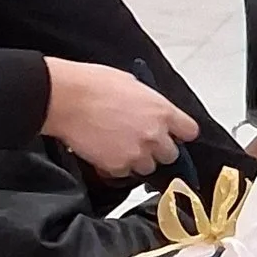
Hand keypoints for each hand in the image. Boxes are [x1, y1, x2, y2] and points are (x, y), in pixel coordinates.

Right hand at [42, 60, 197, 181]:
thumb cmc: (92, 85)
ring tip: (119, 145)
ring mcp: (137, 153)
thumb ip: (149, 102)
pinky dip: (116, 166)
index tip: (174, 134)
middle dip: (158, 149)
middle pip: (171, 155)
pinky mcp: (118, 166)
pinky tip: (105, 151)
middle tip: (141, 140)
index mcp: (162, 111)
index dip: (181, 133)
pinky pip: (124, 173)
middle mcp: (155, 135)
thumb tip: (151, 108)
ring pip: (148, 167)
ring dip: (137, 160)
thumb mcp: (131, 83)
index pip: (190, 131)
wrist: (66, 99)